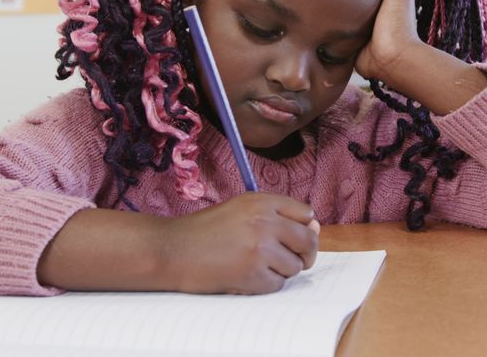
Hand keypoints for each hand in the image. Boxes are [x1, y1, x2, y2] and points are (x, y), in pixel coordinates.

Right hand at [154, 193, 319, 293]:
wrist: (172, 250)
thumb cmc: (204, 231)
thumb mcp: (239, 210)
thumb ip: (275, 214)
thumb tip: (314, 227)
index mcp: (262, 201)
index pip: (306, 214)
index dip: (304, 228)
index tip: (295, 238)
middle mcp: (265, 221)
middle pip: (309, 240)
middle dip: (305, 254)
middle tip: (293, 260)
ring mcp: (260, 248)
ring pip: (294, 266)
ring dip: (281, 270)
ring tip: (256, 266)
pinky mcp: (253, 274)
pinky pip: (277, 284)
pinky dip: (265, 285)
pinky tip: (245, 277)